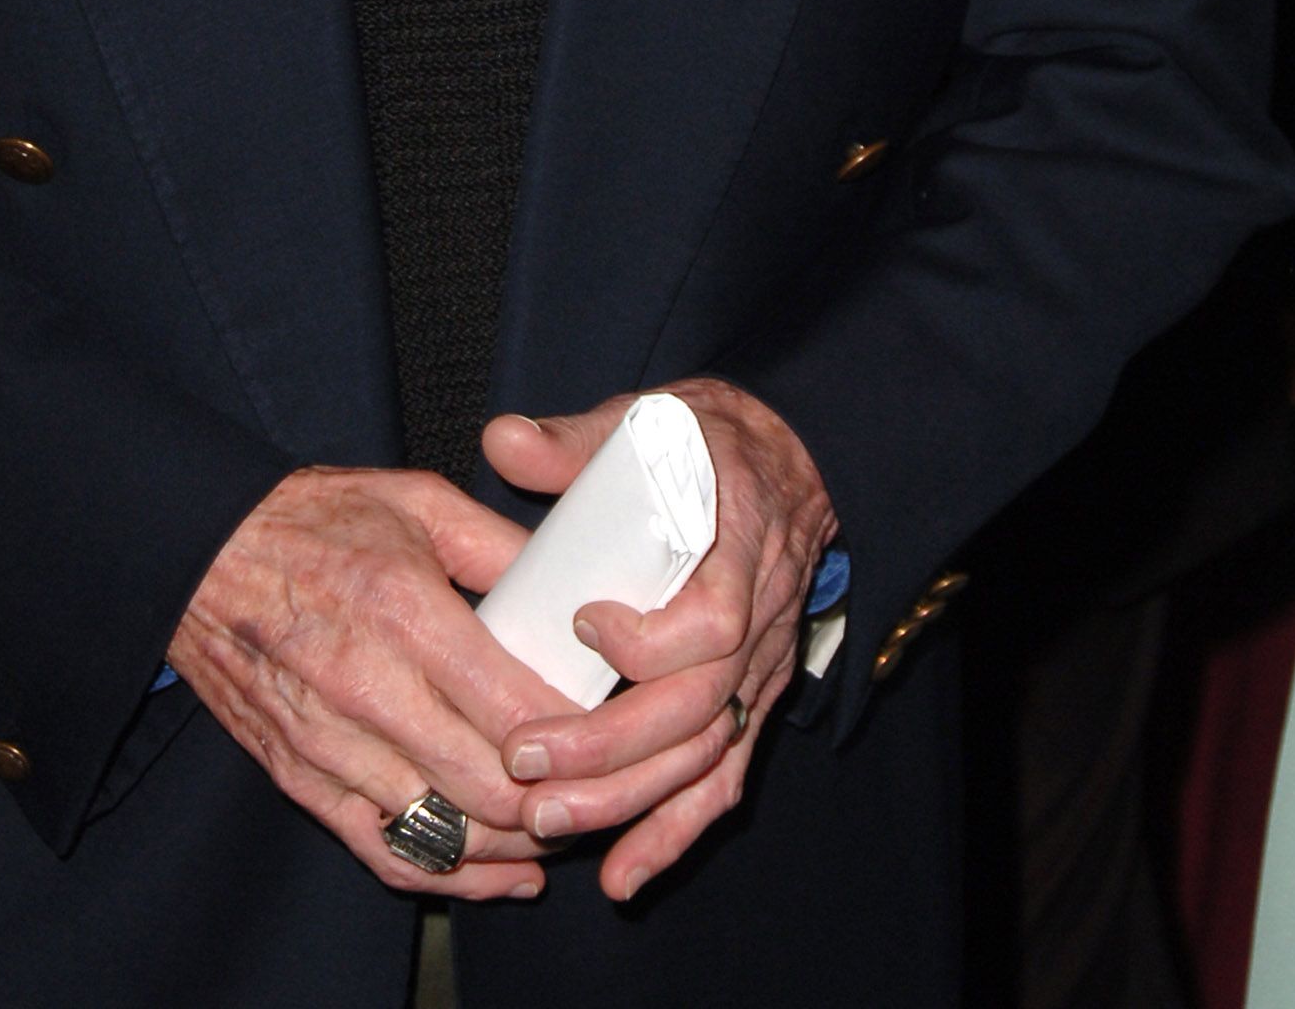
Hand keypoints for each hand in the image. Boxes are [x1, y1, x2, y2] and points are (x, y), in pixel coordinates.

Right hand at [168, 465, 579, 900]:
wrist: (200, 552)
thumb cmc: (313, 519)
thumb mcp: (417, 500)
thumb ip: (501, 546)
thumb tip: (573, 586)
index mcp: (403, 611)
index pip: (513, 711)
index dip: (578, 741)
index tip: (618, 736)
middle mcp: (366, 689)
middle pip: (489, 789)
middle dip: (559, 804)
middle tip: (605, 790)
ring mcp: (328, 746)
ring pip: (445, 835)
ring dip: (516, 846)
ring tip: (566, 827)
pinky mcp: (301, 780)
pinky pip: (387, 852)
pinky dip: (453, 876)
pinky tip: (504, 872)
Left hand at [481, 378, 834, 900]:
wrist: (792, 461)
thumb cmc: (710, 442)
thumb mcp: (652, 419)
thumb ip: (577, 438)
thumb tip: (502, 441)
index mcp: (739, 545)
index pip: (713, 620)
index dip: (649, 641)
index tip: (582, 624)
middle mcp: (759, 621)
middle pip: (696, 709)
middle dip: (608, 747)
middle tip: (524, 759)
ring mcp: (759, 671)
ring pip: (704, 756)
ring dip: (627, 800)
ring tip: (547, 822)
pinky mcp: (749, 703)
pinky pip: (722, 781)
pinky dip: (674, 833)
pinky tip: (622, 875)